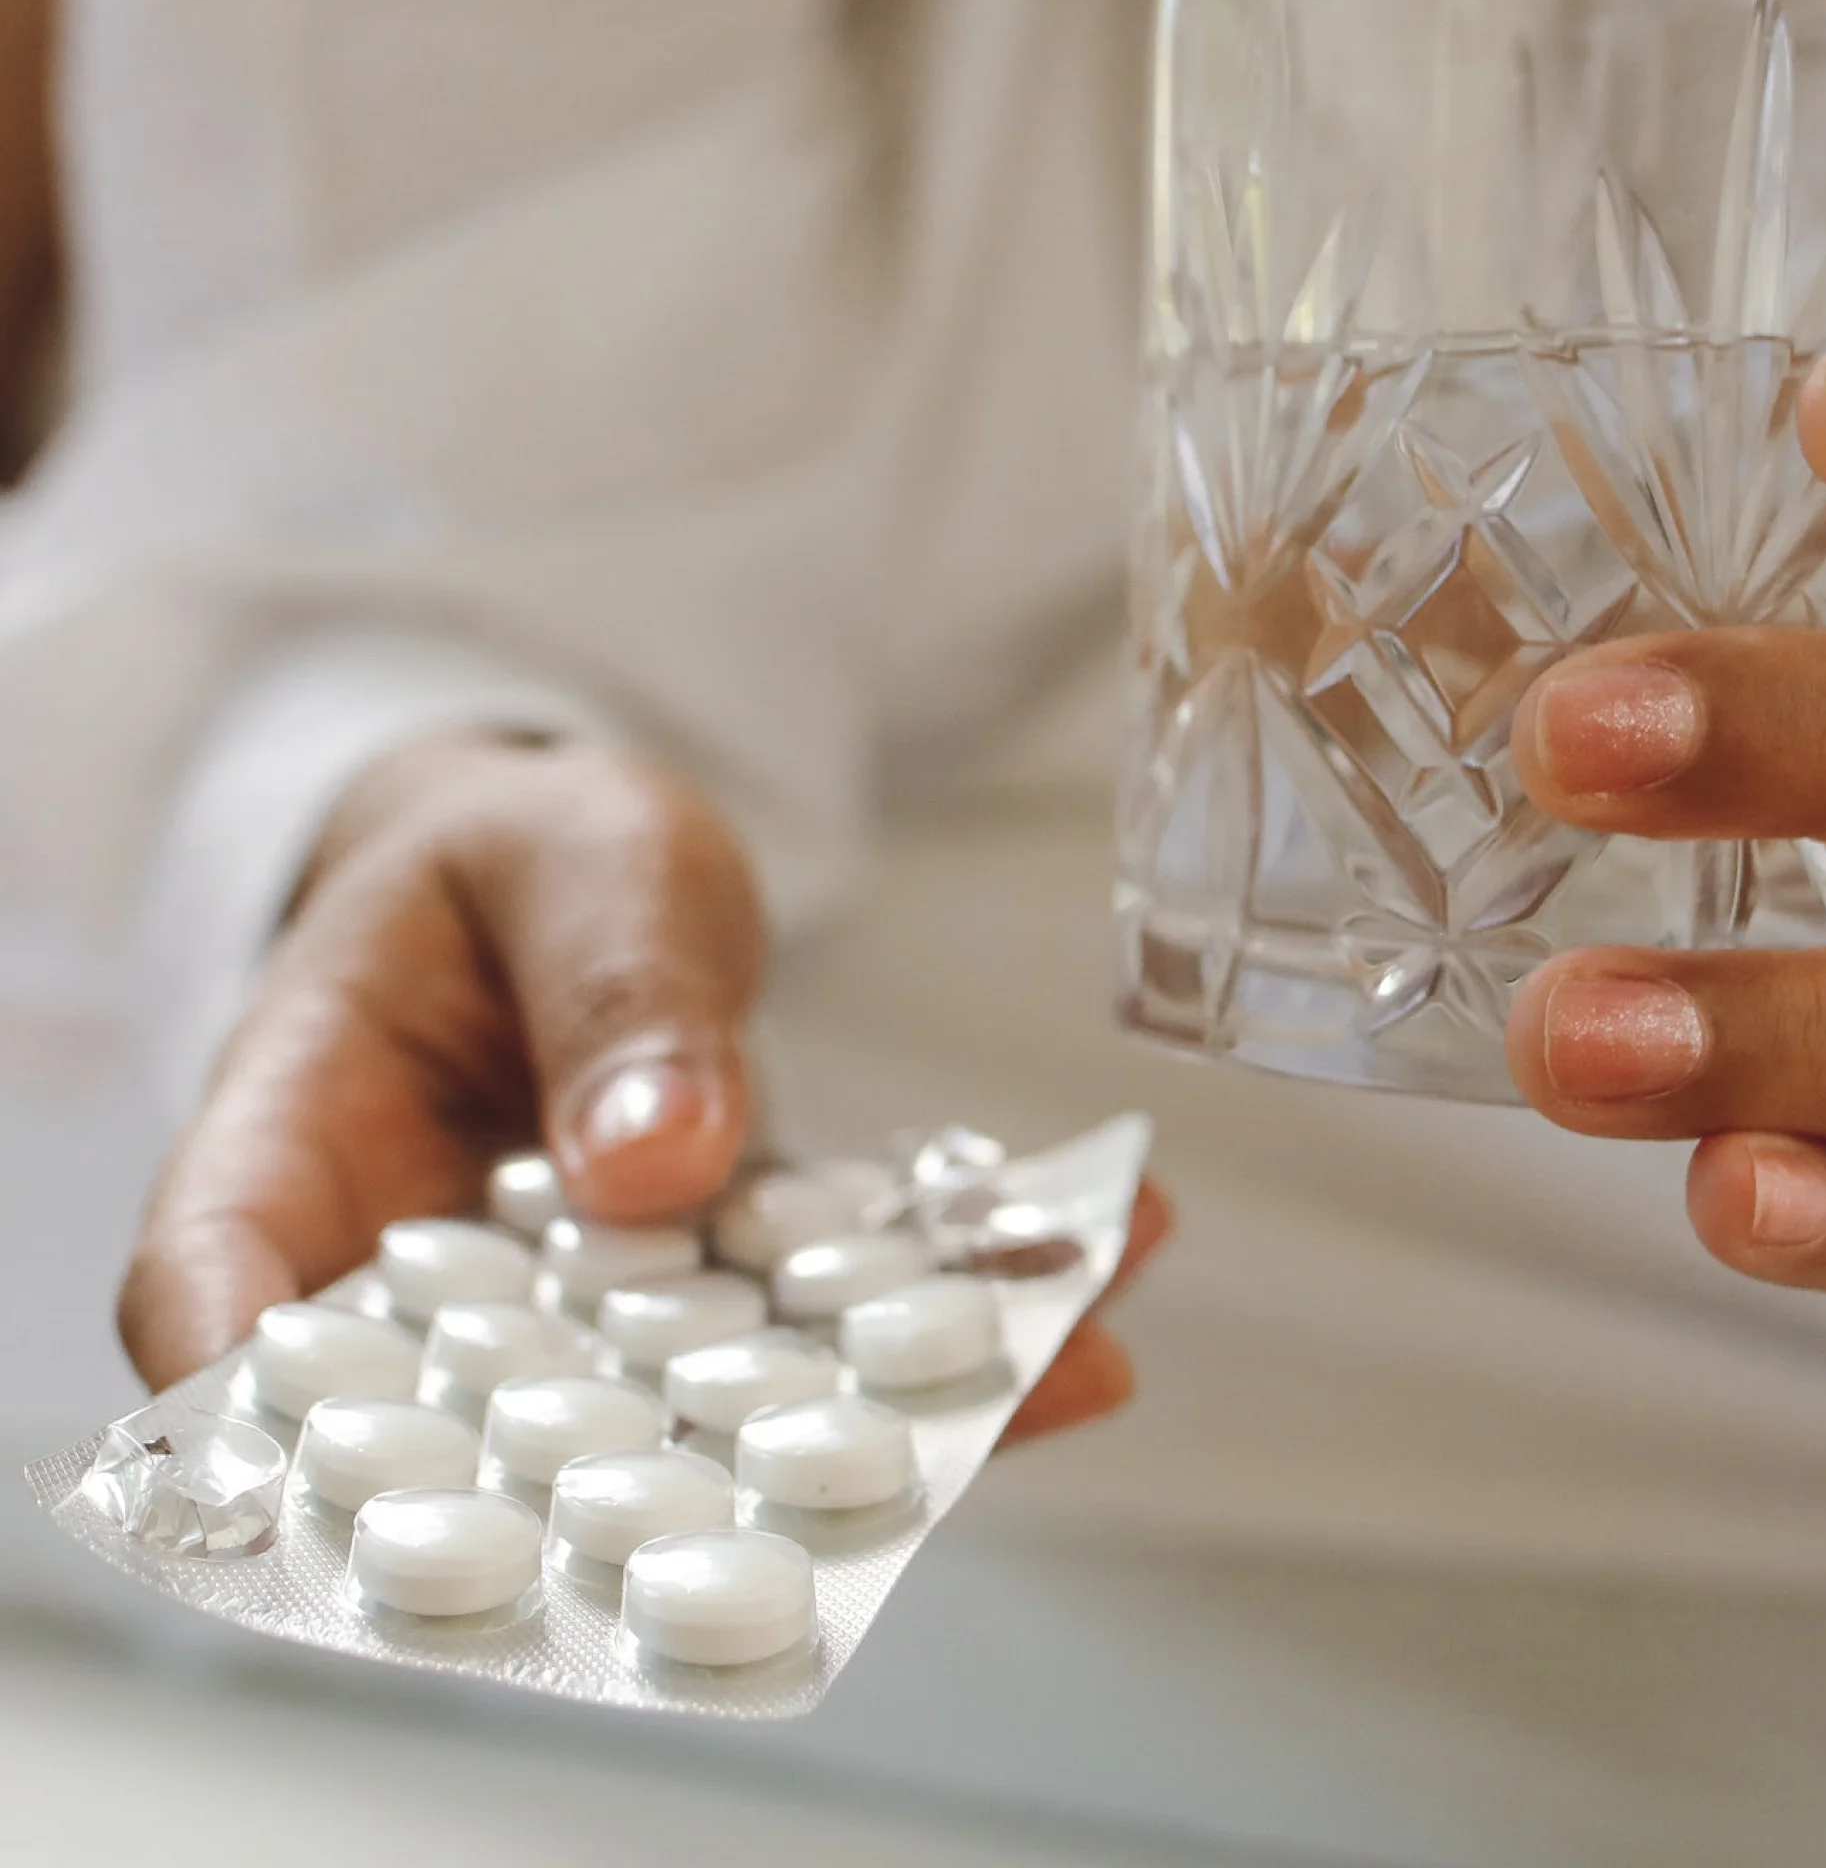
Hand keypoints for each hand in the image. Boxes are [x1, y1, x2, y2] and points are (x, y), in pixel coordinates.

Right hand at [117, 736, 1168, 1444]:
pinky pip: (822, 1333)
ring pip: (706, 1401)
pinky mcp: (710, 1303)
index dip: (255, 1400)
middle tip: (857, 1482)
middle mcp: (429, 1266)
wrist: (579, 877)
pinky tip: (1097, 1273)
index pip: (219, 1281)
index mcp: (305, 1134)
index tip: (346, 1475)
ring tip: (1068, 1359)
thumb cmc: (524, 853)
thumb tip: (655, 1157)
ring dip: (888, 1404)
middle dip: (683, 1471)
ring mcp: (581, 1310)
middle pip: (497, 1413)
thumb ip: (613, 990)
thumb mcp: (576, 860)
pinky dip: (954, 1316)